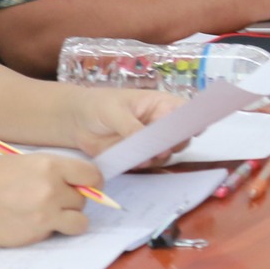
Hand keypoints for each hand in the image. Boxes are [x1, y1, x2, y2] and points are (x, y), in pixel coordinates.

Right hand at [0, 152, 103, 246]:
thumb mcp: (17, 163)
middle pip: (84, 199)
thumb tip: (73, 185)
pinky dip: (47, 232)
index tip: (83, 186)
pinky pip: (55, 235)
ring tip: (46, 216)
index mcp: (47, 165)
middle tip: (49, 200)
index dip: (90, 182)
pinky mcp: (34, 236)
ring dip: (68, 220)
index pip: (92, 175)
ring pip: (79, 222)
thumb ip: (47, 173)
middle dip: (71, 201)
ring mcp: (44, 216)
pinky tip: (25, 223)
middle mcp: (50, 190)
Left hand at [63, 85, 185, 157]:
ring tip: (145, 155)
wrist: (75, 121)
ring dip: (159, 157)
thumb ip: (132, 127)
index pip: (185, 111)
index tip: (194, 131)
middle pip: (182, 136)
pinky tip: (135, 160)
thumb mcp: (113, 111)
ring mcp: (152, 140)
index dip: (193, 121)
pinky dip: (146, 164)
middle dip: (175, 144)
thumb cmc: (97, 106)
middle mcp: (160, 123)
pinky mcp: (141, 155)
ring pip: (169, 153)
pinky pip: (151, 163)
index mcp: (159, 104)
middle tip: (162, 148)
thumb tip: (150, 142)